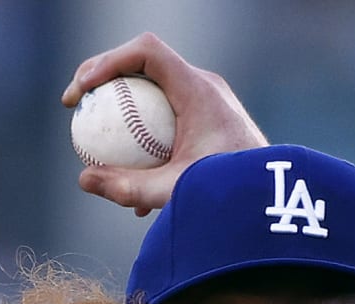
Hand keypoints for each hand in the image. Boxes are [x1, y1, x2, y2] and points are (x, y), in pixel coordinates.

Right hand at [62, 32, 269, 215]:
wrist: (277, 202)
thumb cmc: (233, 194)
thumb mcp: (177, 192)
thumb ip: (129, 187)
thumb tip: (83, 179)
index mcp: (198, 89)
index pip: (146, 51)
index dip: (108, 60)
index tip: (83, 90)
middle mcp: (205, 87)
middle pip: (145, 63)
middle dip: (105, 77)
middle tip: (77, 105)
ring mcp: (210, 102)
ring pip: (154, 90)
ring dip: (123, 107)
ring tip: (96, 138)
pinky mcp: (211, 121)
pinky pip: (168, 115)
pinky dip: (145, 133)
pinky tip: (136, 181)